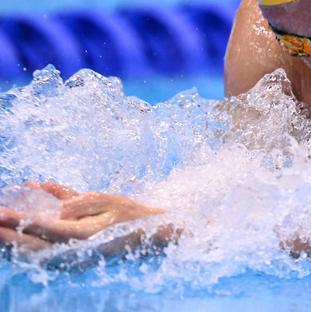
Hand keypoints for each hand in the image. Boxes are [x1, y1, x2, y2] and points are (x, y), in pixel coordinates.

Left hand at [0, 182, 164, 252]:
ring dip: (12, 242)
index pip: (44, 227)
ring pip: (33, 252)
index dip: (18, 220)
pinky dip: (25, 243)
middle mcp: (74, 250)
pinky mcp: (70, 259)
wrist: (148, 236)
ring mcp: (71, 257)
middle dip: (6, 236)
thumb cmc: (129, 214)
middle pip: (31, 246)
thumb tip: (48, 200)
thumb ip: (75, 200)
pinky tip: (13, 235)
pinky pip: (41, 252)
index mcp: (85, 234)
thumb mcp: (106, 199)